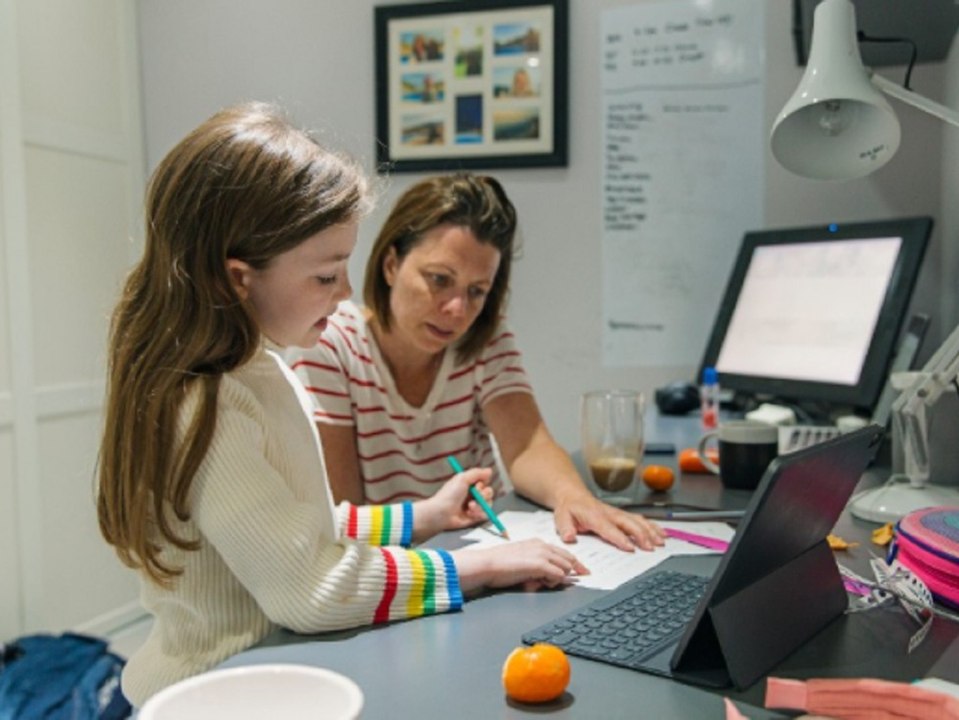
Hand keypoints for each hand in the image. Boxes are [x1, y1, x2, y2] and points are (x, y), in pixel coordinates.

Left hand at [412, 467, 495, 541]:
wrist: (442, 513)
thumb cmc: (449, 495)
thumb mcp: (462, 478)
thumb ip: (476, 473)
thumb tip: (490, 471)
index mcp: (469, 484)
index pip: (484, 481)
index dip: (483, 484)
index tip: (477, 486)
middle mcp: (472, 494)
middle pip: (489, 492)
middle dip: (483, 495)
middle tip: (476, 496)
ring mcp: (474, 506)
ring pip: (488, 504)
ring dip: (480, 505)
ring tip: (469, 507)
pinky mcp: (474, 517)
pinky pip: (485, 515)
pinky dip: (478, 514)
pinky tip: (469, 514)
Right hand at [451, 539, 588, 594]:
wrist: (487, 564)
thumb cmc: (499, 565)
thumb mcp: (522, 561)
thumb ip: (536, 566)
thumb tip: (546, 577)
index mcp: (537, 543)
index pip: (563, 552)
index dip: (574, 563)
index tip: (582, 571)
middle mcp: (542, 545)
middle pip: (569, 558)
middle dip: (573, 570)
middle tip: (576, 578)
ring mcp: (542, 554)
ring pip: (566, 567)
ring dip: (558, 578)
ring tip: (541, 582)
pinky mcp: (539, 564)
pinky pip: (558, 575)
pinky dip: (553, 581)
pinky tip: (540, 582)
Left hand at [552, 491, 665, 551]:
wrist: (573, 495)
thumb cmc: (569, 508)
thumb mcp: (561, 517)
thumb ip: (565, 528)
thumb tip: (569, 537)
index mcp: (595, 516)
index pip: (609, 528)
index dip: (620, 538)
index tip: (630, 547)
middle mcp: (609, 514)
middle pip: (629, 524)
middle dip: (641, 535)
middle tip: (650, 548)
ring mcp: (618, 514)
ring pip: (638, 521)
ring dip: (650, 531)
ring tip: (661, 542)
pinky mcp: (623, 515)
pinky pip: (640, 519)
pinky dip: (653, 526)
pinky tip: (662, 534)